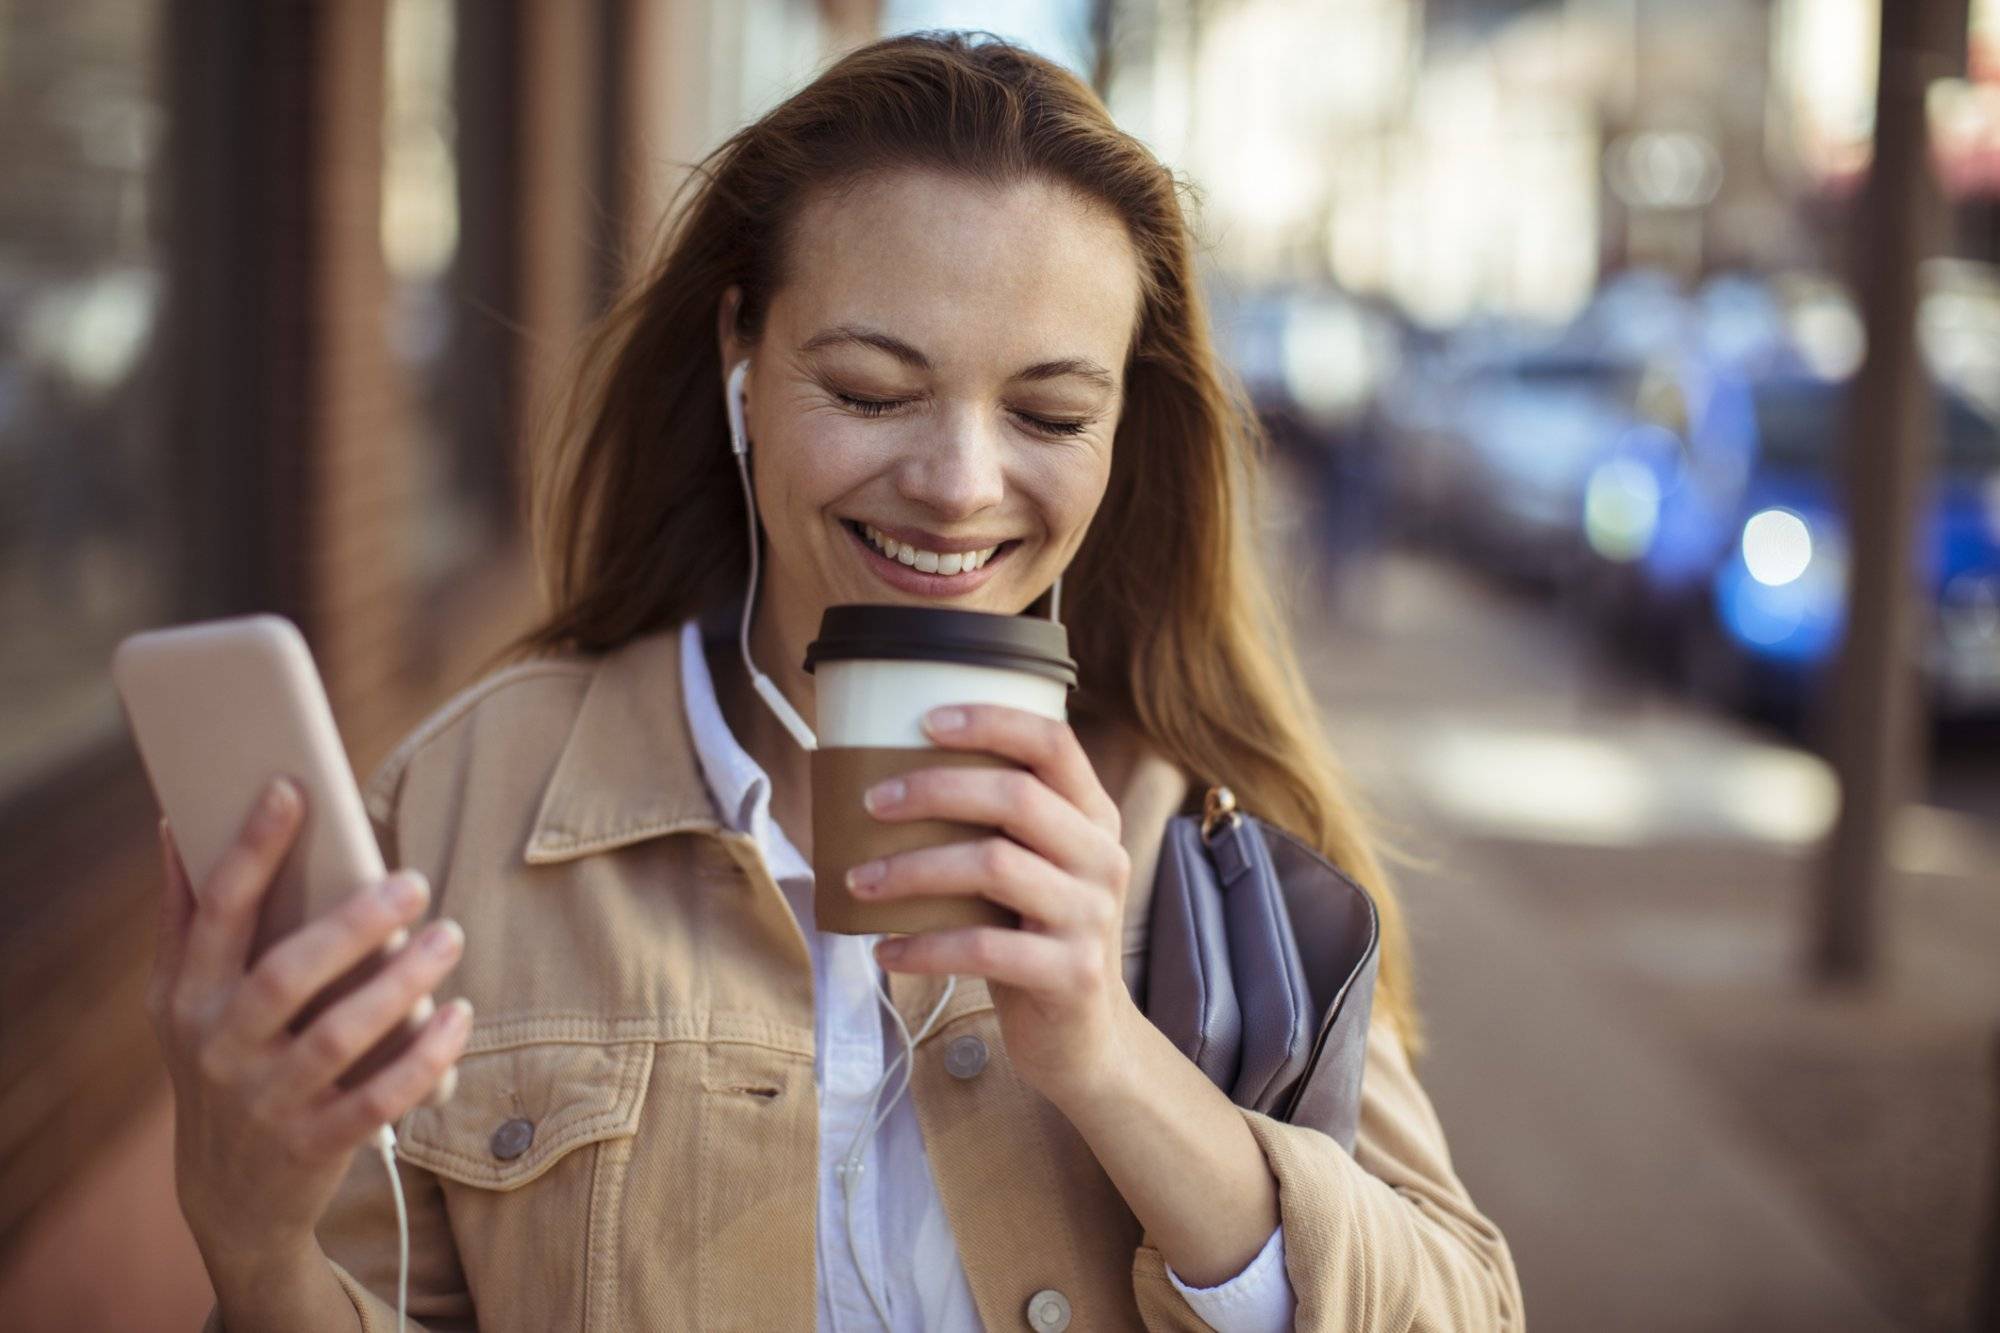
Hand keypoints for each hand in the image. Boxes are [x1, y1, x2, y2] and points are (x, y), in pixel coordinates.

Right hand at [147, 777, 472, 1271]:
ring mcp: (266, 1100)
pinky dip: (424, 1058)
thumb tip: (174, 822)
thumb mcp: (182, 1002)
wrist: (227, 1197)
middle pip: (287, 975)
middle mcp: (221, 1047)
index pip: (218, 912)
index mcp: (190, 997)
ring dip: (401, 984)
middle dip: (353, 924)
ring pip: (339, 1036)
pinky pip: (378, 1099)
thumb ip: (184, 917)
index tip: (291, 788)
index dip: (252, 849)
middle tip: (414, 881)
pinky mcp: (313, 1145)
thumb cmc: (217, 1065)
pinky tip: (459, 1016)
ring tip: (449, 936)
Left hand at [847, 704, 1139, 1102]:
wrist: (1086, 1038)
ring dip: (912, 869)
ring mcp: (1091, 916)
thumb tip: (884, 785)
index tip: (925, 721)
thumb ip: (994, 829)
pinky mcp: (1071, 973)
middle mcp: (1101, 858)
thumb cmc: (1034, 938)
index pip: (1053, 743)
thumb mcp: (1033, 872)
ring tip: (859, 881)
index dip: (991, 722)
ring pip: (993, 866)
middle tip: (872, 803)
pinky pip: (983, 948)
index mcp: (1093, 818)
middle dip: (933, 791)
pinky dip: (923, 947)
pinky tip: (885, 950)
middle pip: (1017, 797)